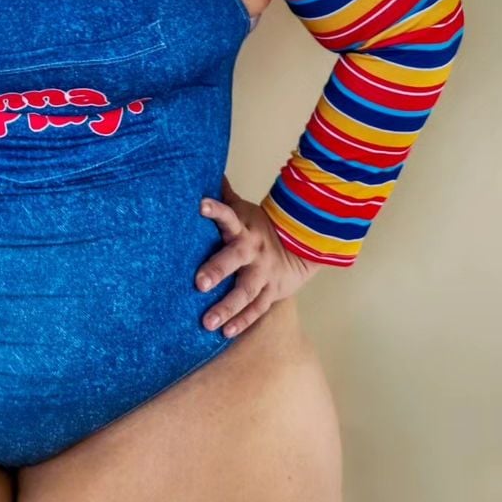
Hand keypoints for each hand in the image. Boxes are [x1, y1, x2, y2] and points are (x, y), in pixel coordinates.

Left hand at [194, 174, 322, 337]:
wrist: (302, 245)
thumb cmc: (261, 226)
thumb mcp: (245, 210)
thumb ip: (224, 197)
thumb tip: (204, 169)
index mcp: (244, 228)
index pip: (228, 215)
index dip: (216, 209)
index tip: (201, 204)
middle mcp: (253, 251)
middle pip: (235, 259)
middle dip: (218, 270)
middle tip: (199, 283)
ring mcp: (263, 274)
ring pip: (246, 292)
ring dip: (227, 308)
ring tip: (207, 322)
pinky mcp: (271, 292)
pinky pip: (256, 309)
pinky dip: (242, 322)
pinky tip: (225, 332)